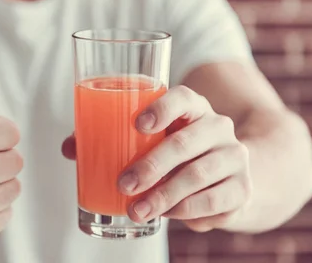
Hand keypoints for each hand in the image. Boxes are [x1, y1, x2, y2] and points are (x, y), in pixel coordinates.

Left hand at [62, 85, 252, 231]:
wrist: (228, 175)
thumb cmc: (176, 150)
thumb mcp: (152, 140)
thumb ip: (111, 138)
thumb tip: (70, 148)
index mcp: (193, 108)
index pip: (183, 97)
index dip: (162, 108)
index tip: (137, 124)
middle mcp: (218, 127)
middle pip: (186, 142)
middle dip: (151, 166)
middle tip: (123, 184)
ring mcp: (234, 157)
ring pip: (199, 174)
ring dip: (164, 195)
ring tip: (137, 209)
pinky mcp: (242, 188)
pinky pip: (215, 200)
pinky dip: (186, 210)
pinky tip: (166, 215)